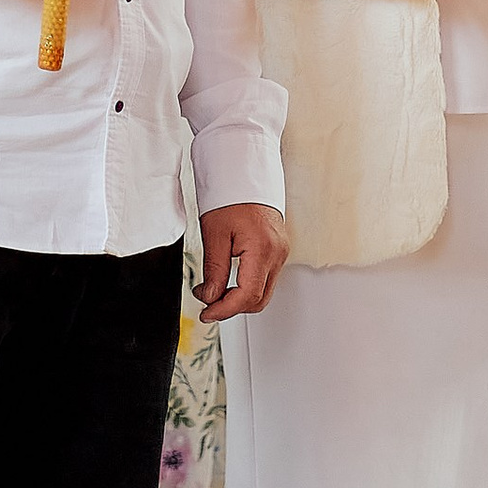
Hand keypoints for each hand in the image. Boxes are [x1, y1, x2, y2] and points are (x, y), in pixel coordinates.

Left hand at [197, 201, 288, 321]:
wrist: (245, 174)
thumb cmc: (230, 195)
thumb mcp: (214, 234)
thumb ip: (214, 270)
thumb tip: (210, 297)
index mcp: (263, 248)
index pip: (248, 295)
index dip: (225, 310)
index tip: (206, 313)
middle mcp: (277, 253)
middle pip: (258, 299)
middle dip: (232, 307)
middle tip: (207, 304)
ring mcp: (280, 252)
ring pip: (263, 292)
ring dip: (239, 298)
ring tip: (215, 292)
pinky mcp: (278, 250)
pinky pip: (266, 278)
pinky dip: (248, 286)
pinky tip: (230, 283)